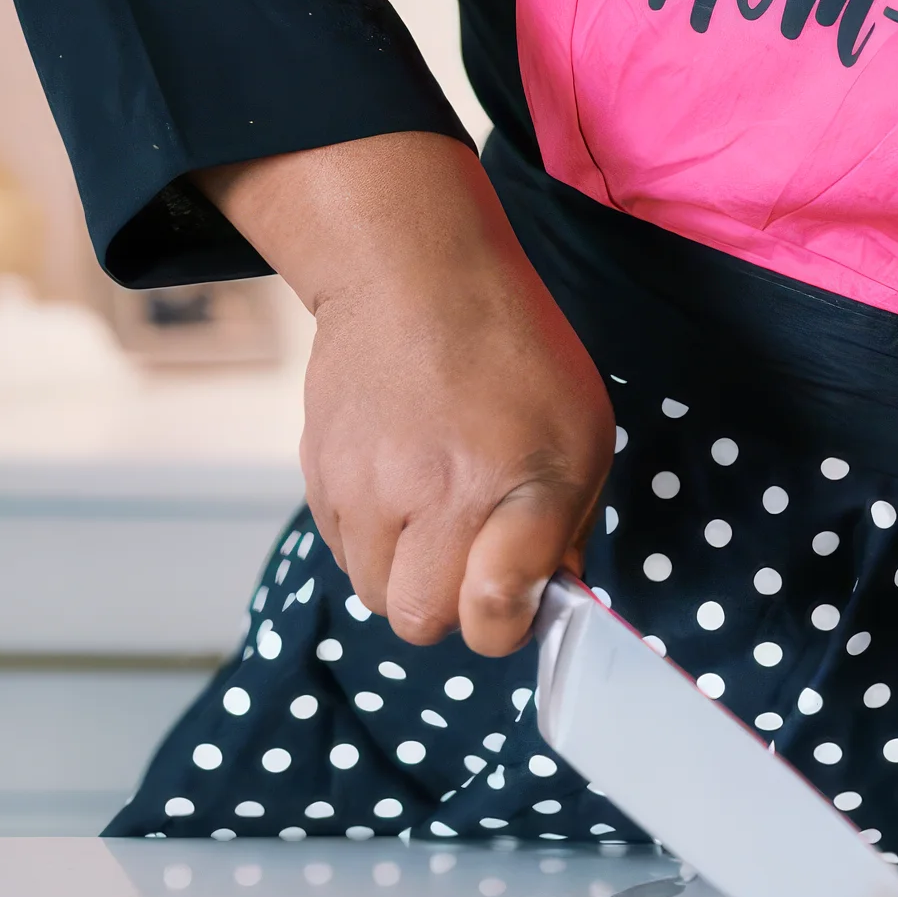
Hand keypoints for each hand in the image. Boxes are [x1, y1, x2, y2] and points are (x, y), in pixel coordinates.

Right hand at [207, 135, 613, 655]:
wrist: (412, 274)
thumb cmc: (511, 351)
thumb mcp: (579, 432)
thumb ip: (568, 527)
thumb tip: (550, 599)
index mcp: (504, 485)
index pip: (492, 619)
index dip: (511, 621)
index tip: (519, 594)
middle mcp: (426, 494)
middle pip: (420, 622)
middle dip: (451, 607)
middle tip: (473, 558)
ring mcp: (361, 485)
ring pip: (373, 592)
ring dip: (406, 573)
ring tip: (433, 514)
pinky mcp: (318, 473)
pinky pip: (342, 547)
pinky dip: (371, 538)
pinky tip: (399, 486)